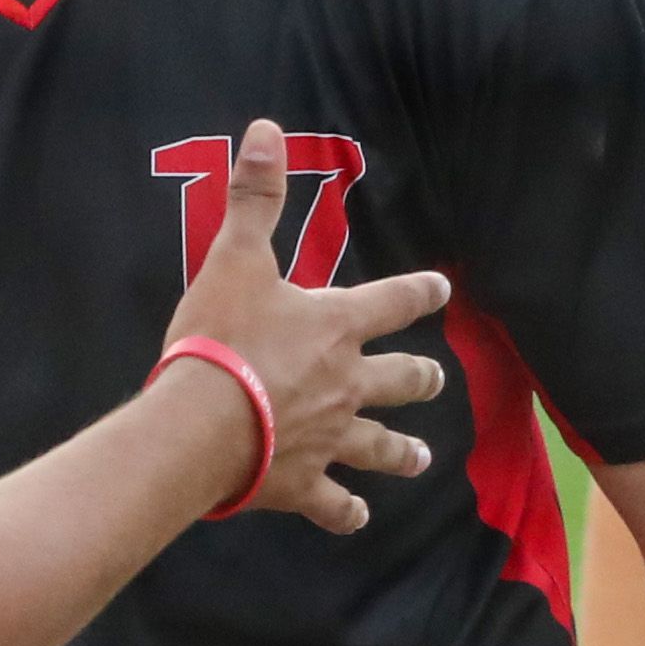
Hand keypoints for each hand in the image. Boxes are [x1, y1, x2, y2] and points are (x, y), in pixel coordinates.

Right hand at [161, 118, 448, 533]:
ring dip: (402, 453)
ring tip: (419, 460)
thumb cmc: (220, 337)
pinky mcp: (304, 482)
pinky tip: (358, 517)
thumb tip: (267, 128)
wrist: (202, 422)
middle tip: (436, 381)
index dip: (419, 292)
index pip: (393, 302)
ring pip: (379, 446)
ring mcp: (330, 437)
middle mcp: (347, 383)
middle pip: (400, 381)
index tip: (442, 289)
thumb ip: (254, 197)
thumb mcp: (235, 256)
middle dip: (421, 380)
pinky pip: (334, 503)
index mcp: (336, 326)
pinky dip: (347, 512)